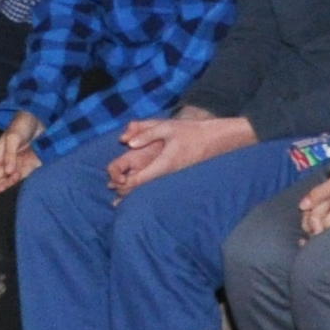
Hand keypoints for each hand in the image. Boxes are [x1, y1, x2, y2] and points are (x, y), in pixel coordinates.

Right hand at [0, 115, 41, 195]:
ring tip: (4, 184)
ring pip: (10, 177)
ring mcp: (19, 162)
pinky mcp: (31, 164)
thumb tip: (7, 171)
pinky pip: (23, 174)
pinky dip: (18, 178)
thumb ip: (9, 155)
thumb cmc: (22, 125)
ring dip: (7, 182)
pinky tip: (14, 178)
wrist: (40, 118)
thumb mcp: (13, 138)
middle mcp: (8, 159)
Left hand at [106, 112, 248, 195]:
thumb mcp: (167, 128)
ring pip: (152, 187)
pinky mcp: (177, 172)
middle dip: (128, 193)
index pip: (140, 180)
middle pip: (145, 188)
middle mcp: (167, 173)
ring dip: (137, 191)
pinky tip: (141, 189)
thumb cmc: (191, 131)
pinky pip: (159, 183)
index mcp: (164, 164)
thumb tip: (127, 142)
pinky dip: (147, 186)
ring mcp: (173, 174)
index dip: (125, 184)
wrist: (216, 139)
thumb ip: (146, 134)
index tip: (113, 185)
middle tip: (113, 198)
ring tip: (121, 201)